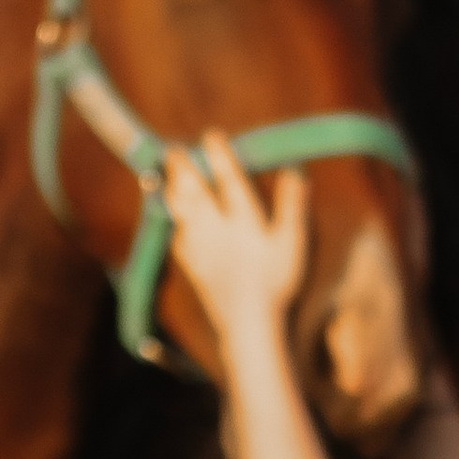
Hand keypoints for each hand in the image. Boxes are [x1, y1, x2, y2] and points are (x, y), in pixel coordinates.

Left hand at [162, 134, 310, 349]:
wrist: (248, 323)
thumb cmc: (276, 283)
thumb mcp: (293, 243)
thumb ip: (292, 207)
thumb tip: (294, 172)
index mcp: (243, 220)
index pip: (228, 180)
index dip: (220, 156)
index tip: (211, 135)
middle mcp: (217, 230)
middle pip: (195, 192)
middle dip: (183, 169)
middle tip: (172, 149)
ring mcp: (202, 250)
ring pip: (182, 213)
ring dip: (173, 191)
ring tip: (164, 177)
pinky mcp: (195, 269)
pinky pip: (179, 239)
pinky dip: (174, 224)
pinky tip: (172, 222)